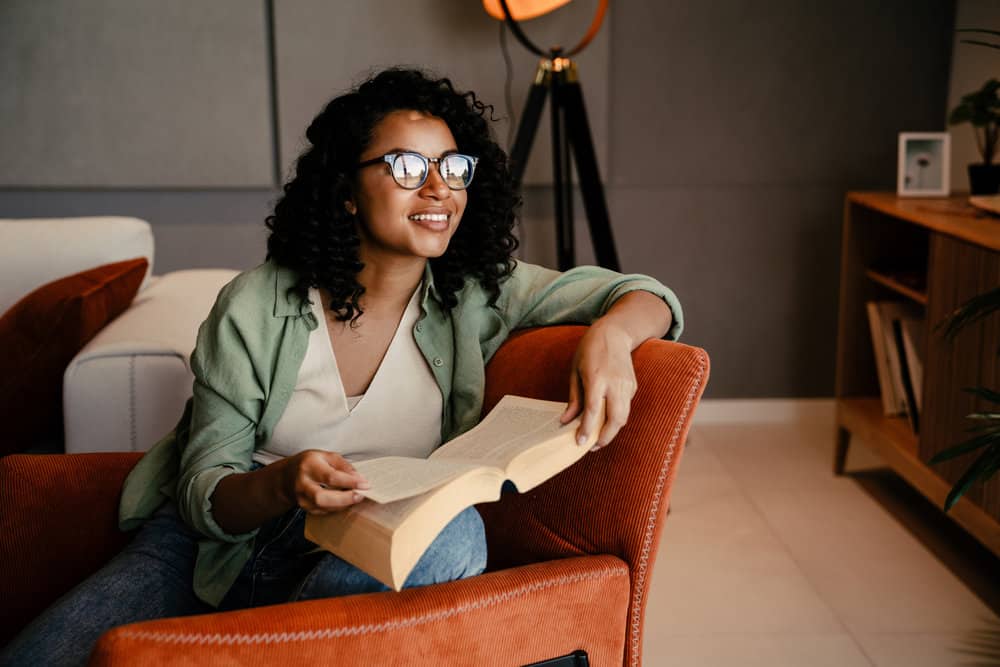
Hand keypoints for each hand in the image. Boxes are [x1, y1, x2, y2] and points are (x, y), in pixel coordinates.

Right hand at [281, 450, 370, 514]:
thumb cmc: (310, 463)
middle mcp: (302, 482)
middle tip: (360, 495)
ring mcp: (301, 497)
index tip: (365, 484)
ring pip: (322, 507)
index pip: (331, 477)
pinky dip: (336, 508)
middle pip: (322, 497)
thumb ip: (343, 465)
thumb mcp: (326, 456)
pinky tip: (344, 502)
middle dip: (344, 499)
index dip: (350, 482)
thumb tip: (359, 478)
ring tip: (354, 498)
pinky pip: (323, 511)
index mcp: (309, 465)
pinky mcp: (304, 507)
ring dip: (342, 504)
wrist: (287, 476)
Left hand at [559, 320, 637, 449]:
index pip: (594, 410)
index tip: (579, 443)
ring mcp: (627, 385)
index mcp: (597, 378)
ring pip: (624, 417)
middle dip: (605, 437)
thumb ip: (573, 398)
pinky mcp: (633, 386)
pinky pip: (625, 407)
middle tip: (591, 446)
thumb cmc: (590, 350)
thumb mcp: (575, 371)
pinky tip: (605, 419)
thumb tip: (565, 421)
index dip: (587, 429)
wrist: (614, 333)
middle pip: (615, 419)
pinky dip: (616, 417)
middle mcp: (615, 383)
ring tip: (597, 438)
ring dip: (612, 431)